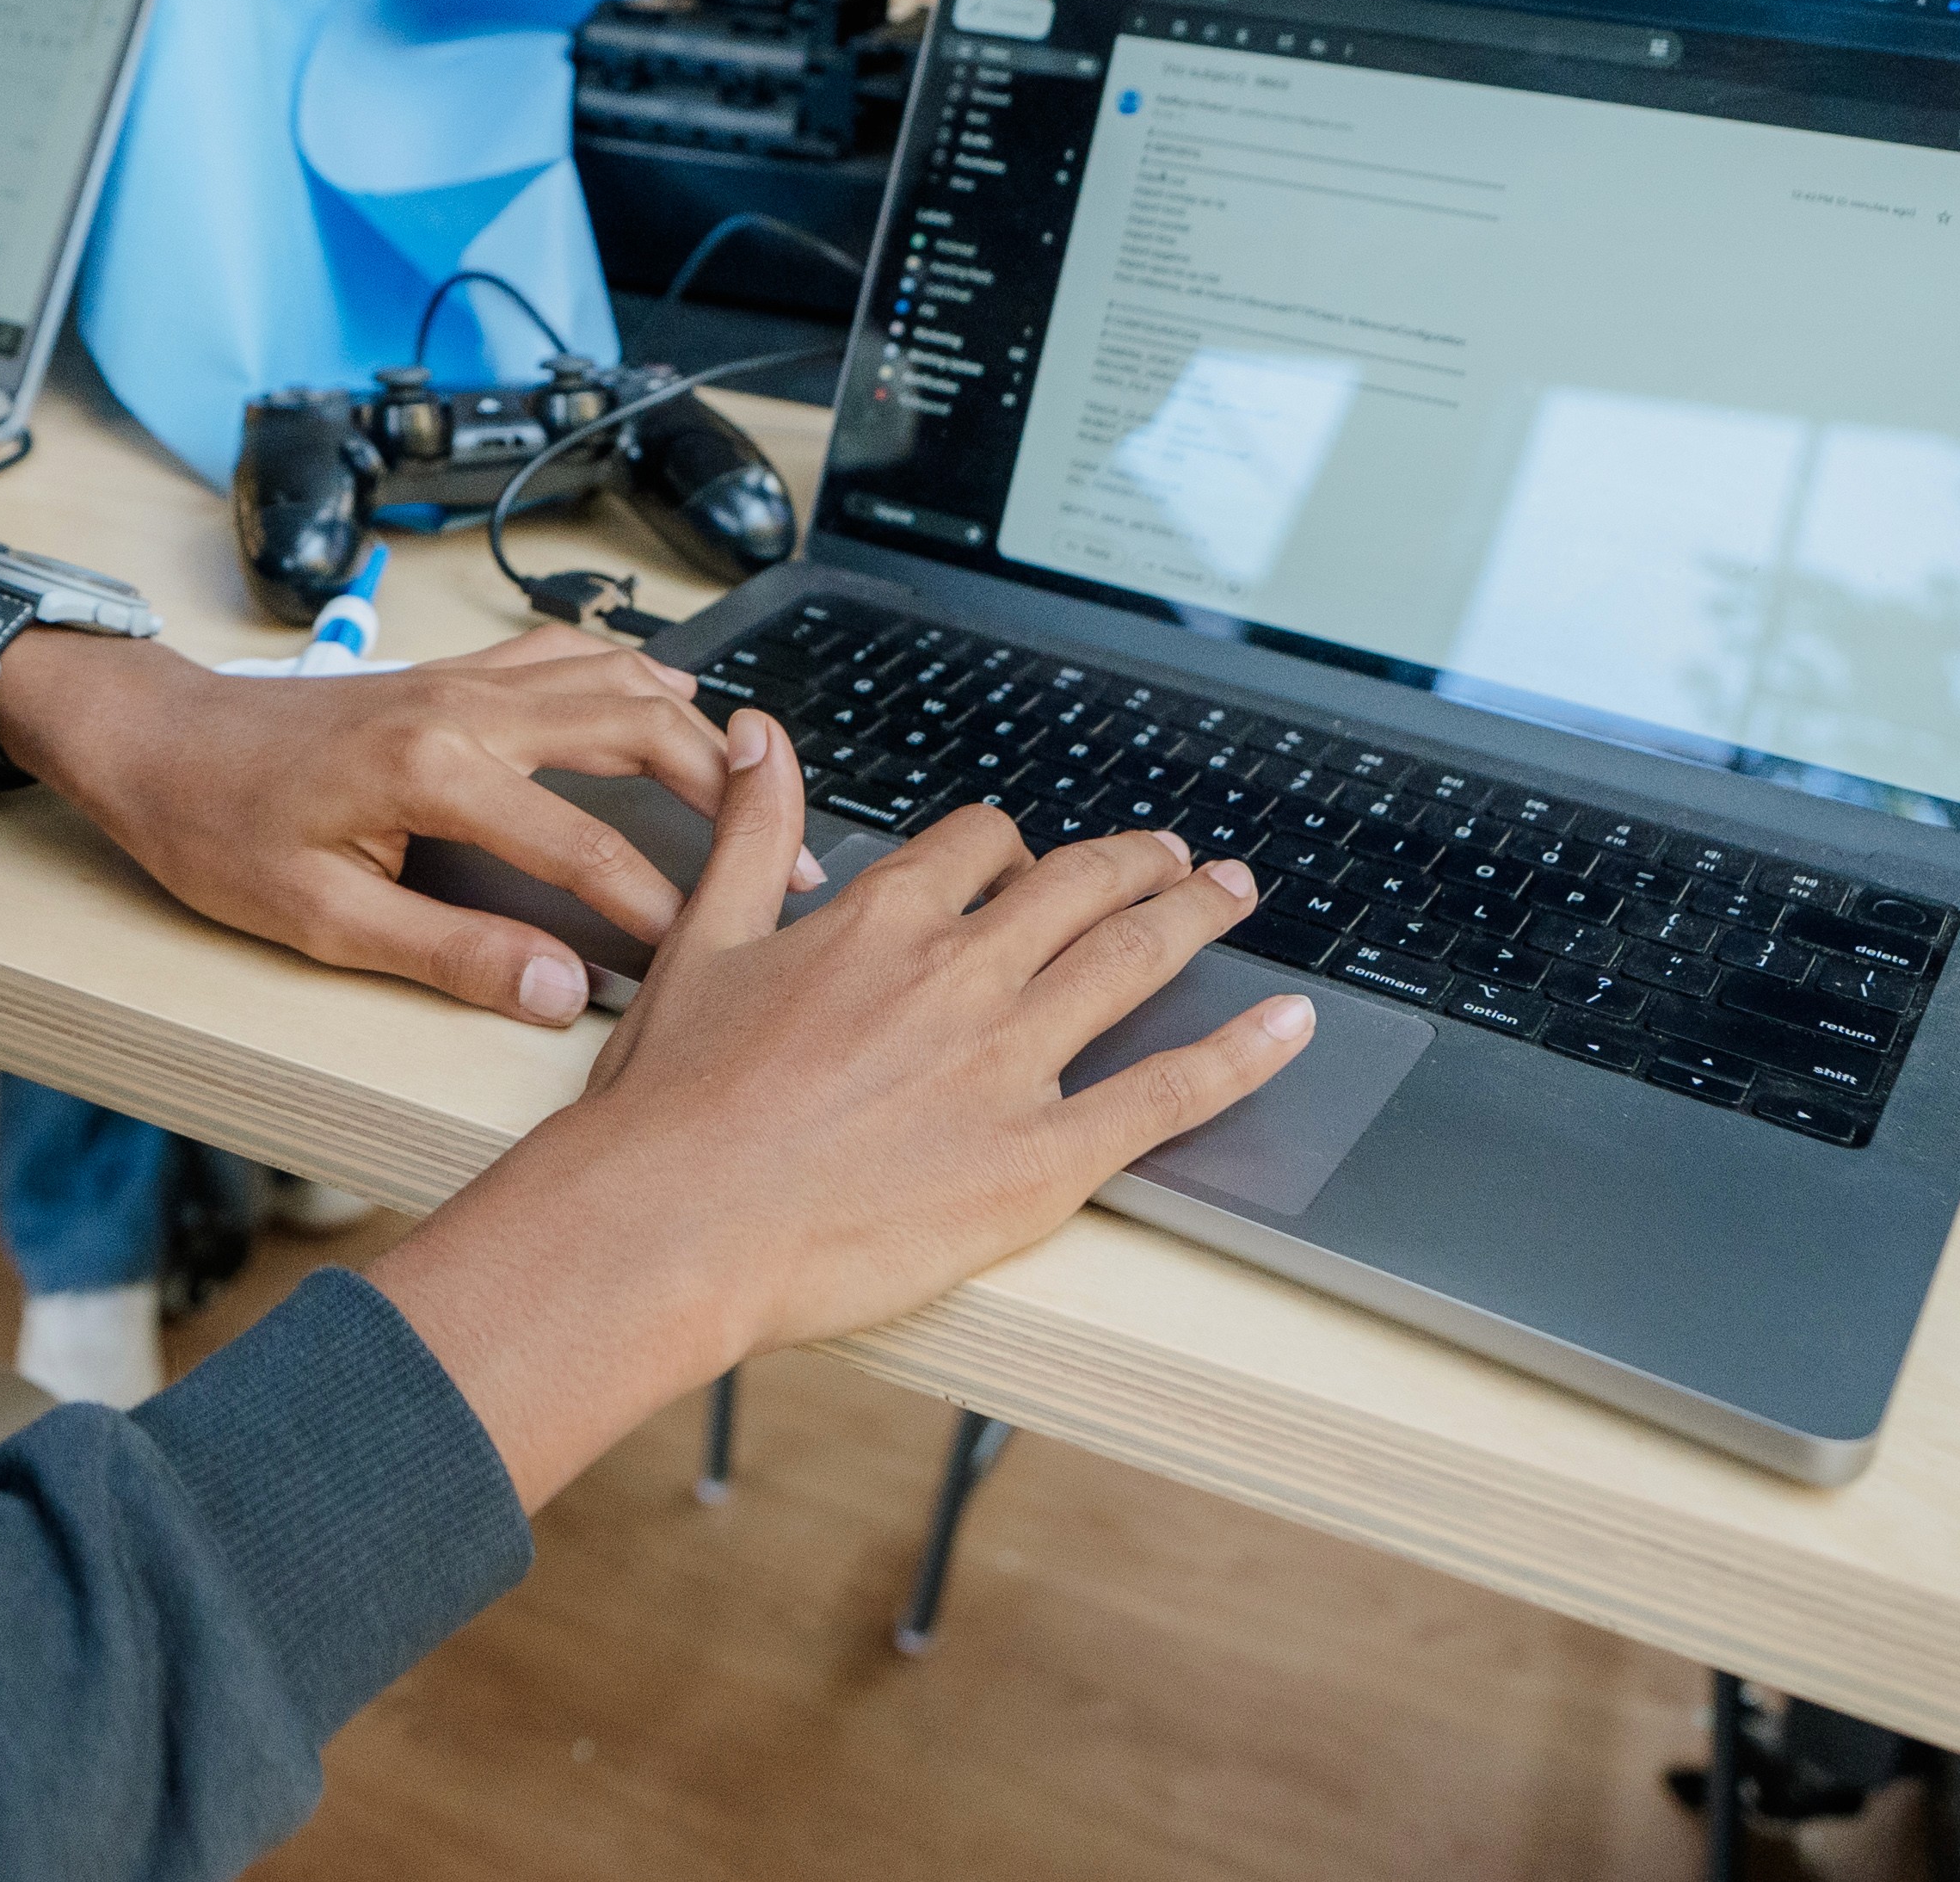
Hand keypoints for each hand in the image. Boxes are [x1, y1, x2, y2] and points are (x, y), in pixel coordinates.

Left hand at [0, 621, 818, 1025]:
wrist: (154, 742)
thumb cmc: (218, 831)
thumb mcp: (320, 920)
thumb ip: (449, 956)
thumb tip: (557, 995)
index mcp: (435, 771)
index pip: (585, 846)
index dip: (657, 908)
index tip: (709, 956)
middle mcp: (464, 706)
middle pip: (634, 726)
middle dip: (722, 791)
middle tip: (786, 854)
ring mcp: (461, 677)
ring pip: (613, 675)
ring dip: (694, 724)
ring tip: (756, 784)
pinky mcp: (450, 670)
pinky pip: (566, 652)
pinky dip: (633, 670)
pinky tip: (672, 695)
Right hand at [358, 711, 1314, 1507]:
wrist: (673, 1224)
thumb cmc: (670, 1105)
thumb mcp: (701, 939)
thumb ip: (751, 832)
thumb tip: (762, 737)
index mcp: (882, 919)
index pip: (979, 846)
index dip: (1012, 848)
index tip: (1028, 858)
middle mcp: (961, 974)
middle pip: (1079, 887)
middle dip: (1137, 864)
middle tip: (1177, 859)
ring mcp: (1009, 1063)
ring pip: (1131, 961)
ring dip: (1195, 918)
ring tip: (1233, 895)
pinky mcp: (1041, 1158)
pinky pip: (1165, 1093)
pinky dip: (1240, 1055)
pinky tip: (1288, 1026)